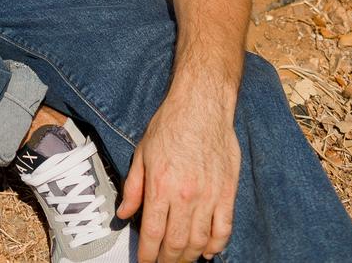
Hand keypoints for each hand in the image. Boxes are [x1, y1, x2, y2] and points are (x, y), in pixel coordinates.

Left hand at [116, 89, 239, 262]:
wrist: (202, 104)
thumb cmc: (169, 124)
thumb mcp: (142, 152)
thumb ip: (133, 187)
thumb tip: (124, 213)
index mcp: (160, 186)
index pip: (152, 234)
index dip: (148, 256)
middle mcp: (185, 196)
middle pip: (176, 244)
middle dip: (167, 261)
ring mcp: (209, 196)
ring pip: (200, 242)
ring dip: (189, 257)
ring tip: (181, 260)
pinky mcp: (227, 193)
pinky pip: (224, 229)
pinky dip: (216, 246)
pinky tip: (208, 252)